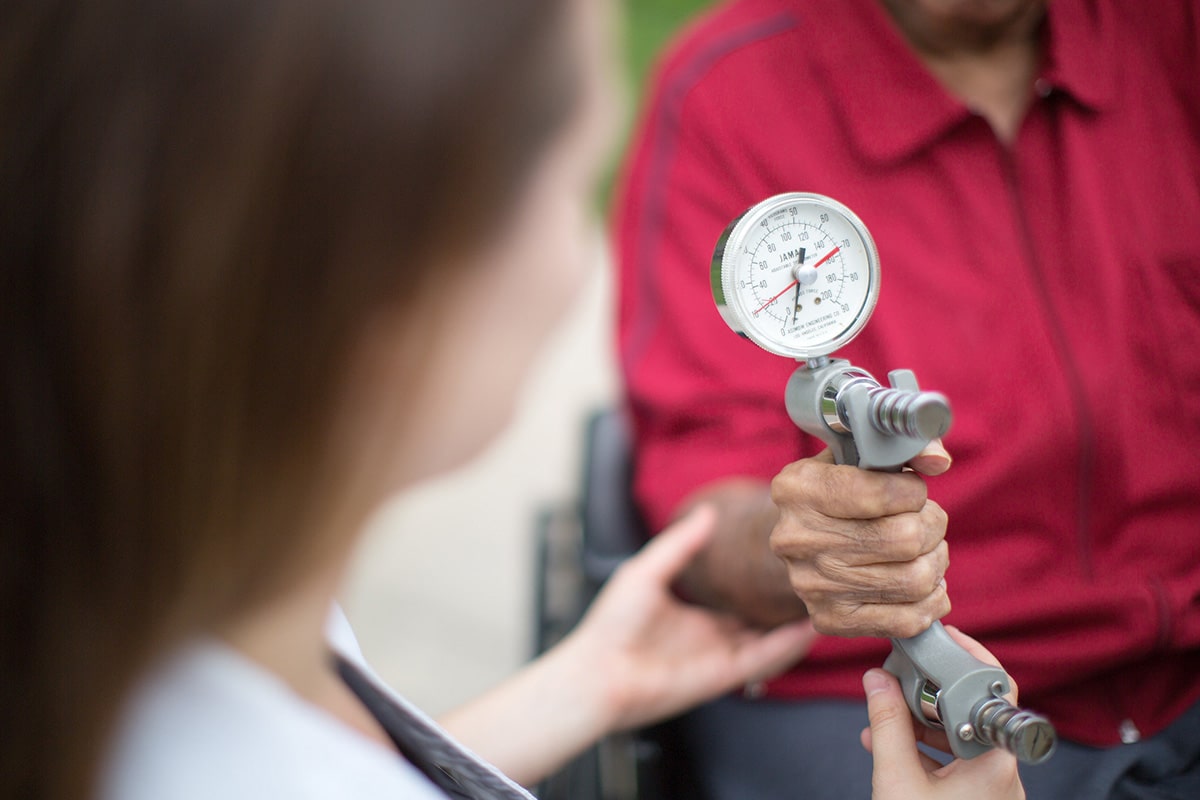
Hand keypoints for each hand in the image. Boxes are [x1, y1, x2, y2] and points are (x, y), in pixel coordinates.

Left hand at [570, 505, 816, 731]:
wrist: (599, 672)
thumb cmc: (611, 625)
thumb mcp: (646, 571)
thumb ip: (679, 544)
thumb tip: (706, 512)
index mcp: (692, 613)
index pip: (735, 597)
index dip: (758, 582)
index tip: (782, 560)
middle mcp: (710, 635)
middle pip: (758, 619)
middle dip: (783, 603)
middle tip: (812, 578)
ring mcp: (719, 656)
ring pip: (769, 639)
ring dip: (795, 623)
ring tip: (823, 599)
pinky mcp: (723, 675)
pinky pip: (762, 659)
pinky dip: (787, 646)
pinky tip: (809, 628)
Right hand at [768, 442, 951, 637]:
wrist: (801, 539)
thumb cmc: (839, 490)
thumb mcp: (858, 456)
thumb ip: (900, 447)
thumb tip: (937, 459)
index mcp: (797, 488)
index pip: (882, 493)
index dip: (913, 492)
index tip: (910, 490)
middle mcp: (796, 537)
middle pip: (905, 538)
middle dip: (930, 526)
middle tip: (925, 521)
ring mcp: (811, 584)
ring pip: (914, 579)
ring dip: (935, 562)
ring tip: (926, 550)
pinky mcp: (829, 619)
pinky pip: (907, 620)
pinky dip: (931, 602)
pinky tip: (924, 585)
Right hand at [861, 626, 1024, 799]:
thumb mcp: (896, 777)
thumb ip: (886, 724)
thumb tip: (876, 678)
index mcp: (995, 761)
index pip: (996, 688)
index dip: (967, 657)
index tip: (942, 638)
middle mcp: (1002, 772)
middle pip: (970, 712)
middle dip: (929, 694)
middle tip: (902, 676)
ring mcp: (991, 789)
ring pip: (959, 738)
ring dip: (921, 724)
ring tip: (885, 716)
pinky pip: (953, 765)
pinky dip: (924, 750)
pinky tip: (890, 746)